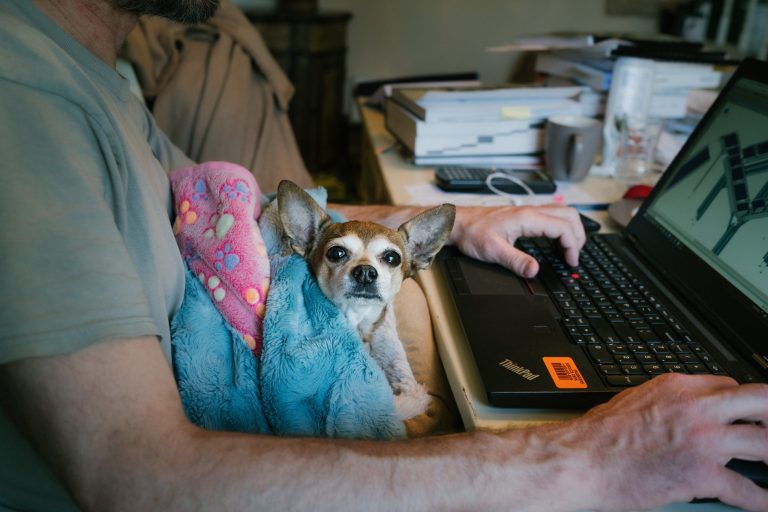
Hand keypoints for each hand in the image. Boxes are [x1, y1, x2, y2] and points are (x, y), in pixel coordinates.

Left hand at [450, 203, 585, 277]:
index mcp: (527, 218)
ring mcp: (529, 211)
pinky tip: (556, 243)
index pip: (563, 227)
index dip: (573, 246)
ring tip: (569, 251)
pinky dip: (562, 228)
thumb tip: (535, 271)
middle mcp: (531, 211)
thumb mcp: (493, 251)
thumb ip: (516, 261)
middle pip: (570, 215)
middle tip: (574, 257)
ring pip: (563, 213)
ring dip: (572, 230)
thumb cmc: (472, 233)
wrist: (458, 222)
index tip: (571, 262)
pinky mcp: (524, 215)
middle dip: (579, 236)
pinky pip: (552, 216)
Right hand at [546, 373, 767, 510]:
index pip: (729, 386)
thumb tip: (682, 410)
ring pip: (763, 443)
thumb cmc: (597, 435)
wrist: (580, 459)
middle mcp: (696, 407)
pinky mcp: (701, 473)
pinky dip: (762, 501)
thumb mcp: (635, 400)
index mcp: (677, 386)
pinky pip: (746, 489)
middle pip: (761, 401)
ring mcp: (703, 439)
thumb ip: (667, 402)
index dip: (745, 403)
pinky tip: (766, 503)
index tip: (751, 414)